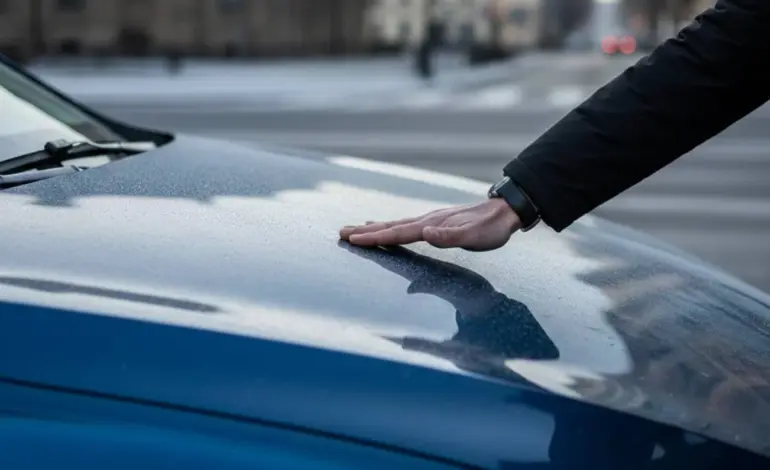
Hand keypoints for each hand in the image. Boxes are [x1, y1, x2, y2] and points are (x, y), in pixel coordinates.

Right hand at [339, 198, 520, 250]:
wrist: (504, 212)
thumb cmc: (491, 229)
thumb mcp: (475, 236)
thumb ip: (450, 236)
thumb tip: (425, 233)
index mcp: (432, 226)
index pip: (398, 232)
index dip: (375, 237)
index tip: (354, 239)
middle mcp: (427, 221)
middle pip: (390, 226)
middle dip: (365, 231)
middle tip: (341, 233)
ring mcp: (429, 220)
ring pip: (395, 224)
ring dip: (373, 228)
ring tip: (354, 229)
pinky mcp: (434, 222)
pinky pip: (404, 225)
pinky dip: (388, 225)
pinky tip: (384, 225)